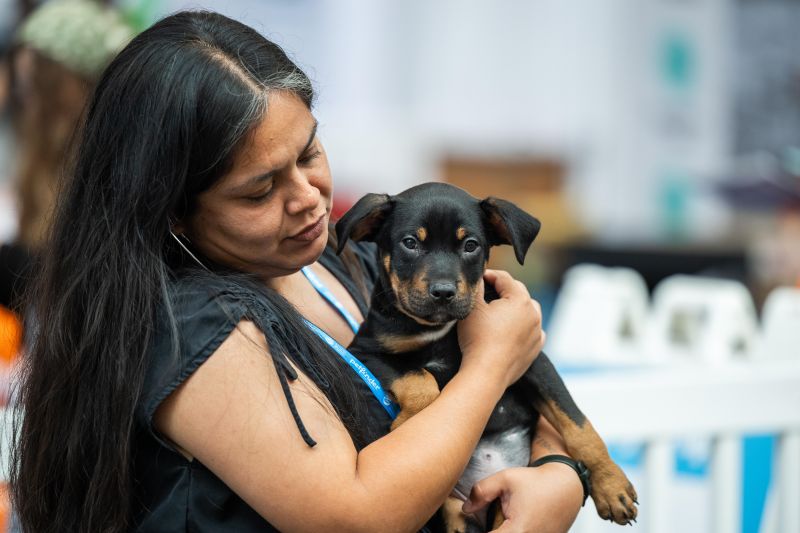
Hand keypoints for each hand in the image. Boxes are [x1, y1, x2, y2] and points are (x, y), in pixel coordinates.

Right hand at [457, 269, 544, 387]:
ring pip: (529, 311)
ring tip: (501, 311)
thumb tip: (478, 278)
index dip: (489, 275)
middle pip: (518, 292)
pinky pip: (533, 331)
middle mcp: (533, 314)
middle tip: (487, 292)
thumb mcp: (472, 307)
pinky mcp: (536, 348)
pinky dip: (524, 327)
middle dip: (504, 290)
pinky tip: (512, 330)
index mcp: (520, 300)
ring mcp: (537, 332)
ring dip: (517, 308)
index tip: (478, 278)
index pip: (504, 278)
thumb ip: (476, 287)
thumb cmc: (478, 339)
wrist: (487, 372)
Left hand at [462, 465, 583, 532]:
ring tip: (501, 519)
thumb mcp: (505, 479)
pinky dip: (512, 530)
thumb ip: (481, 492)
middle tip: (490, 518)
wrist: (566, 486)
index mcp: (519, 531)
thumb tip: (467, 508)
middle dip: (490, 530)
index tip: (468, 527)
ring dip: (501, 530)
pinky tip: (511, 522)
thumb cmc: (538, 482)